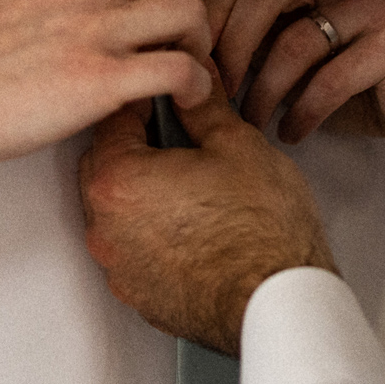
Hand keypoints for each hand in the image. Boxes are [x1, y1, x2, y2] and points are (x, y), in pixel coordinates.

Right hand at [0, 0, 214, 180]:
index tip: (145, 26)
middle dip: (190, 8)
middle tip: (179, 46)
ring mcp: (94, 25)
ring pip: (192, 11)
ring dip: (198, 45)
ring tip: (182, 74)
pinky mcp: (99, 78)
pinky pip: (182, 68)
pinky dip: (197, 85)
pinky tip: (184, 100)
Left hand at [79, 92, 335, 356]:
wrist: (279, 300)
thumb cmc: (262, 230)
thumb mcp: (236, 144)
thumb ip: (203, 105)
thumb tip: (194, 83)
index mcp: (119, 179)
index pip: (114, 116)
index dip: (146, 98)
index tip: (168, 95)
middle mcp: (105, 226)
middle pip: (106, 165)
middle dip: (138, 145)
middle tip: (182, 138)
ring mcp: (118, 266)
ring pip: (117, 210)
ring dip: (143, 192)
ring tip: (193, 185)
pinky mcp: (137, 294)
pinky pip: (132, 249)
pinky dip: (152, 233)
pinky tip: (193, 225)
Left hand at [206, 0, 384, 205]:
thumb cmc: (351, 79)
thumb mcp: (292, 50)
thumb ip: (251, 35)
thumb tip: (181, 50)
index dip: (212, 20)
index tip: (192, 66)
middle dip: (230, 52)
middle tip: (215, 97)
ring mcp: (376, 2)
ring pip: (295, 42)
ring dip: (264, 91)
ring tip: (252, 122)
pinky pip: (331, 78)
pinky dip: (302, 112)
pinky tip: (291, 133)